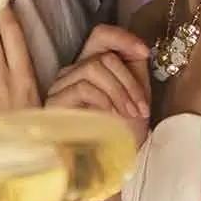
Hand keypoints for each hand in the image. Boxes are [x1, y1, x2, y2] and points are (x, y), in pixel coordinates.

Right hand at [46, 25, 150, 144]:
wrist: (109, 165)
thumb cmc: (121, 133)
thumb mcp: (134, 95)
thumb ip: (133, 69)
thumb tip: (139, 48)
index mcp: (90, 66)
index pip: (101, 34)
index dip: (123, 37)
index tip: (144, 53)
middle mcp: (72, 72)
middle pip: (102, 54)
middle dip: (129, 80)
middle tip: (142, 106)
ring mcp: (61, 86)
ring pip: (94, 67)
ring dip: (120, 91)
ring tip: (130, 114)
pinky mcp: (56, 102)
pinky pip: (84, 87)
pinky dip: (105, 101)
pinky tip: (112, 118)